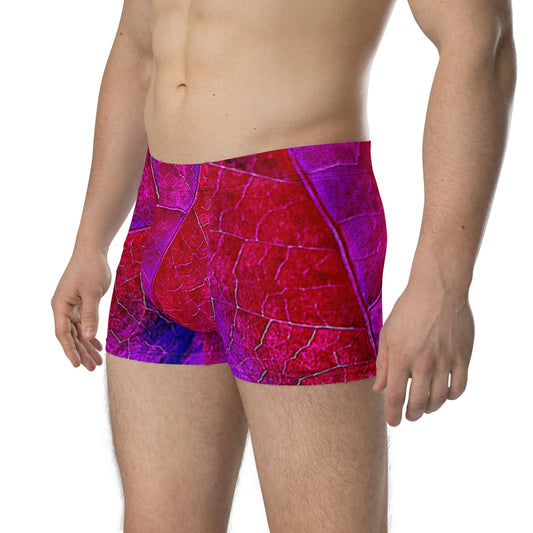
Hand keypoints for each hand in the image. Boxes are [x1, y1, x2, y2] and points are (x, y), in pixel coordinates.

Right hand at [51, 247, 111, 370]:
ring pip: (78, 332)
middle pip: (71, 336)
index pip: (63, 334)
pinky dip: (90, 335)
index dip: (70, 351)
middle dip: (81, 352)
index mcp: (60, 306)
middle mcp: (63, 308)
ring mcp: (71, 306)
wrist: (92, 251)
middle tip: (93, 368)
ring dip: (87, 346)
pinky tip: (97, 345)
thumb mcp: (92, 292)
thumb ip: (90, 314)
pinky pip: (83, 324)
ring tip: (97, 361)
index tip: (77, 365)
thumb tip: (87, 337)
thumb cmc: (91, 268)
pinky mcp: (80, 303)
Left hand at [372, 279, 474, 425]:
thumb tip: (379, 389)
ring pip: (440, 399)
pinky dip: (451, 396)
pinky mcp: (462, 356)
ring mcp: (445, 361)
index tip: (393, 422)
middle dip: (411, 414)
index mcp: (401, 357)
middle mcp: (423, 363)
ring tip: (425, 408)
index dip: (393, 414)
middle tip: (409, 416)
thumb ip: (383, 364)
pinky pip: (459, 387)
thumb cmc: (408, 310)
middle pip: (418, 403)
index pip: (396, 397)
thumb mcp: (387, 335)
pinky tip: (445, 395)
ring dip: (431, 408)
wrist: (437, 289)